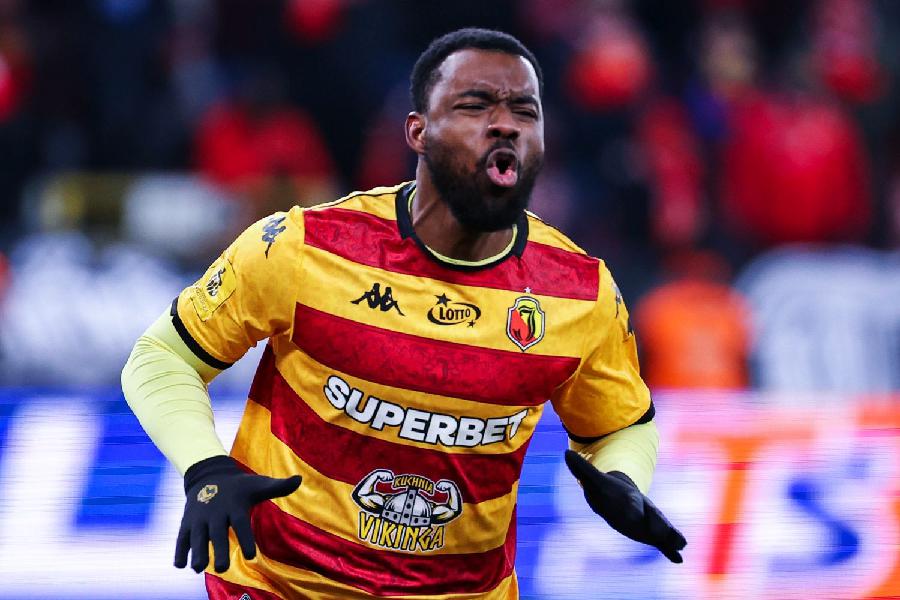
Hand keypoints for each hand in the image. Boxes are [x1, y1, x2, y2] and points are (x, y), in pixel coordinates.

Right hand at [175, 455, 301, 572]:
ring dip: (197, 552)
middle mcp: (216, 512)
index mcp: (235, 505)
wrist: (209, 475)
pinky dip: (180, 550)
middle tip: (222, 568)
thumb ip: (279, 487)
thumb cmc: (240, 486)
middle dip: (219, 550)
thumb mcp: (258, 485)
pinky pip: (182, 537)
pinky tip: (180, 565)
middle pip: (217, 533)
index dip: (246, 539)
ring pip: (197, 536)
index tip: (251, 556)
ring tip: (198, 568)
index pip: (241, 524)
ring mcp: (199, 517)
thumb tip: (300, 479)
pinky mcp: (187, 522)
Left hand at [564, 450, 685, 562]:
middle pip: (652, 517)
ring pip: (662, 530)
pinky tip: (679, 560)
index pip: (631, 502)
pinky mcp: (651, 533)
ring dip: (671, 537)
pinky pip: (663, 542)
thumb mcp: (594, 480)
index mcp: (628, 498)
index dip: (632, 507)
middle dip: (659, 524)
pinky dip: (670, 550)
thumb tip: (566, 454)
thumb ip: (582, 469)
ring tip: (681, 546)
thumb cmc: (607, 489)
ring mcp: (649, 522)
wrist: (623, 497)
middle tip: (663, 532)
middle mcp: (642, 510)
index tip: (635, 513)